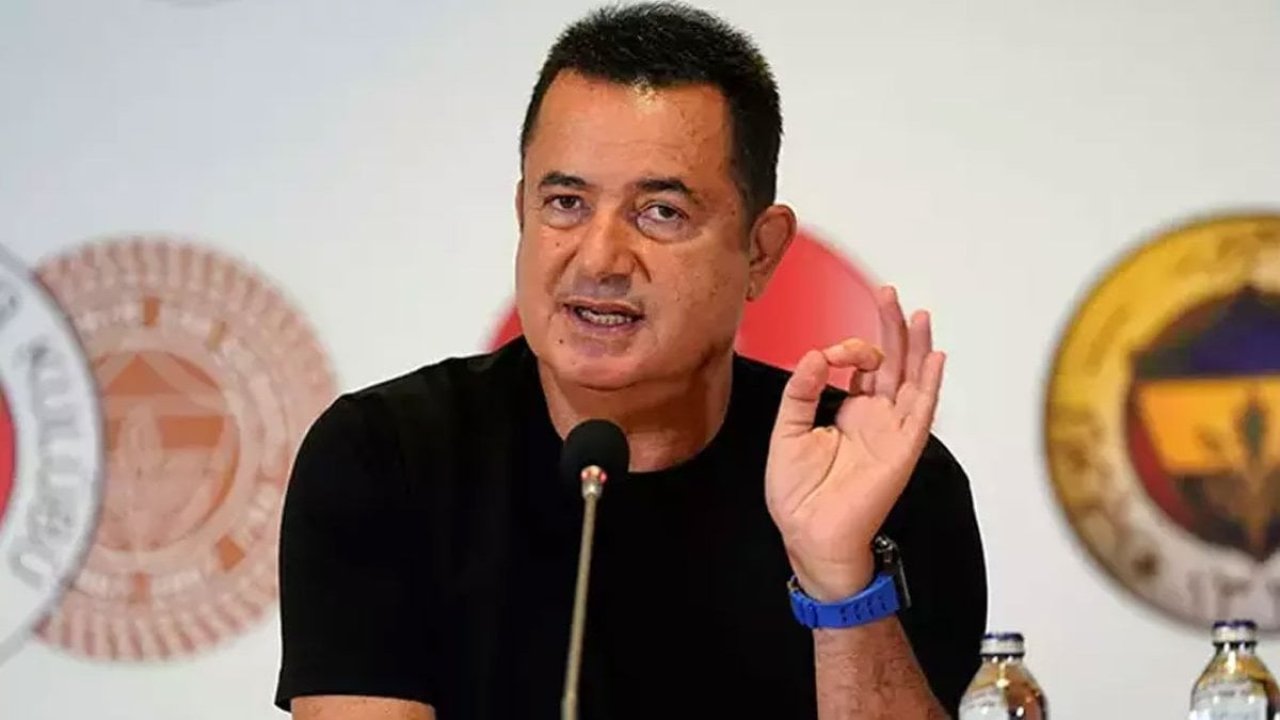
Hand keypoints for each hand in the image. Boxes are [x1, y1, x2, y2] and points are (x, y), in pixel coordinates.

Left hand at [765, 286, 944, 601]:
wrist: (808, 534)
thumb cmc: (798, 493)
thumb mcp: (787, 431)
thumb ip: (801, 392)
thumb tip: (817, 355)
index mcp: (849, 411)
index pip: (862, 366)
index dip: (851, 347)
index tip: (831, 350)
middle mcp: (875, 417)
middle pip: (893, 363)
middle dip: (893, 328)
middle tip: (889, 294)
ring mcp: (891, 431)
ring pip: (912, 380)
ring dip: (917, 347)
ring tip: (918, 314)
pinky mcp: (902, 449)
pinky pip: (921, 413)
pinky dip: (929, 385)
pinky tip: (934, 357)